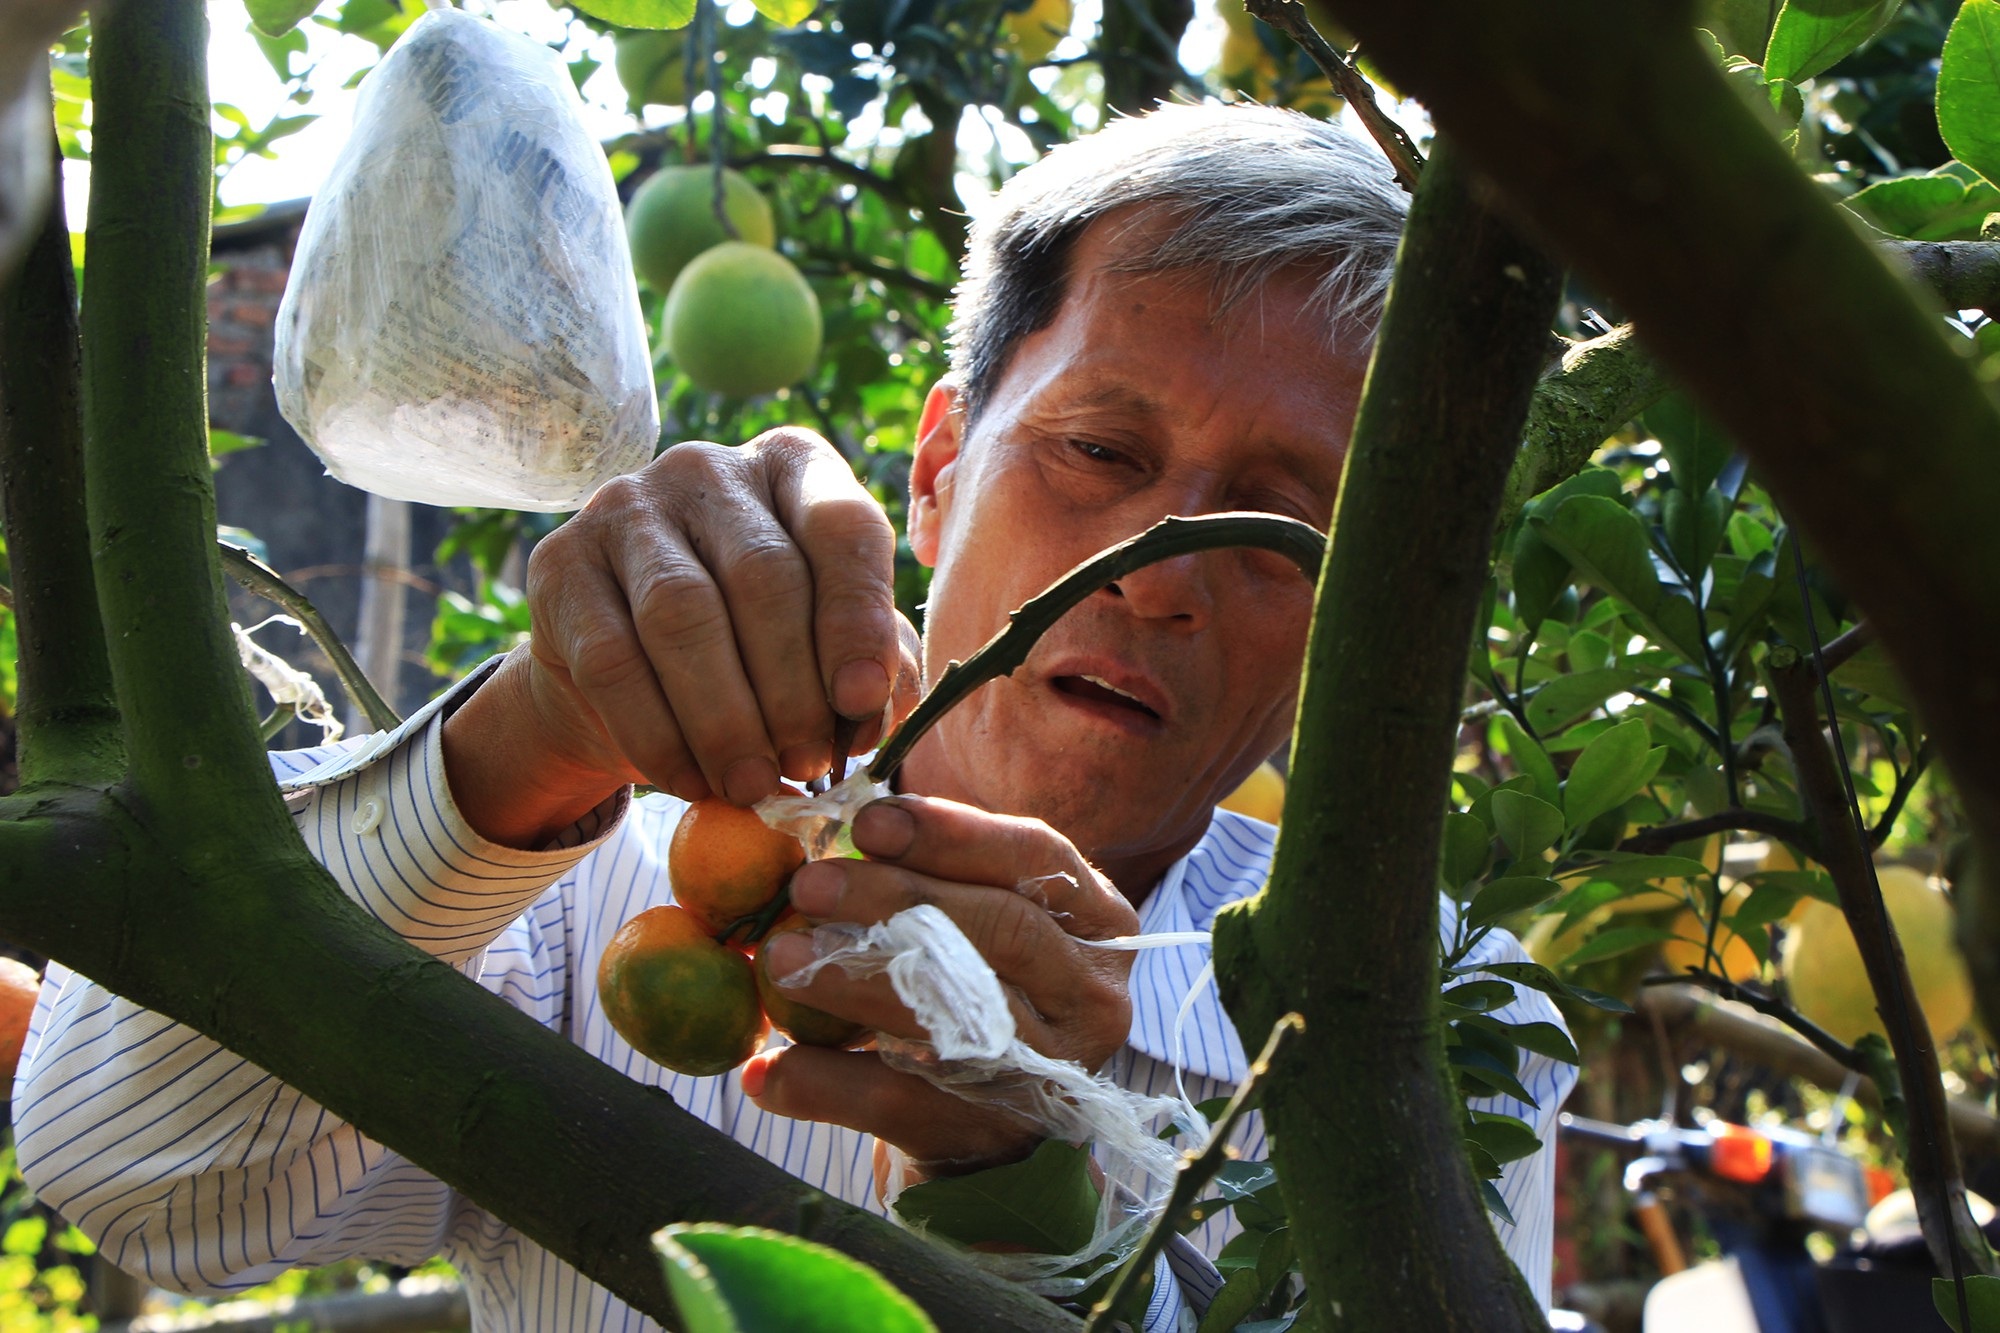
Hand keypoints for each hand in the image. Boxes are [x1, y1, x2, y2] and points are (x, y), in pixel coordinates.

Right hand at [443, 430, 918, 845]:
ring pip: (683, 616)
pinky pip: (612, 660)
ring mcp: (625, 506)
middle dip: (791, 688)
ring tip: (753, 784)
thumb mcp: (827, 651)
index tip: (861, 700)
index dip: (856, 617)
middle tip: (805, 764)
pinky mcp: (559, 563)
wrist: (626, 679)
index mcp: (794, 468)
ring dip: (726, 718)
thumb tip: (868, 710)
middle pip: (762, 575)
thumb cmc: (755, 652)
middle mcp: (709, 468)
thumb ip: (866, 669)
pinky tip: (689, 779)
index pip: (840, 524)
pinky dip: (658, 735)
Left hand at [740, 795, 1139, 1173]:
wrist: (998, 1130)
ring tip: (779, 959)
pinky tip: (767, 1071)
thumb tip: (832, 830)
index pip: (1036, 858)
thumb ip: (936, 876)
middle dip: (895, 899)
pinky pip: (902, 1103)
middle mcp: (1091, 997)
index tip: (867, 822)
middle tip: (808, 885)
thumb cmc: (985, 986)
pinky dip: (827, 1085)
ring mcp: (1052, 1072)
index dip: (951, 834)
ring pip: (954, 1016)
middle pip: (1001, 930)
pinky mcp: (994, 1134)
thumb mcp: (988, 924)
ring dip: (854, 983)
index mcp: (1098, 923)